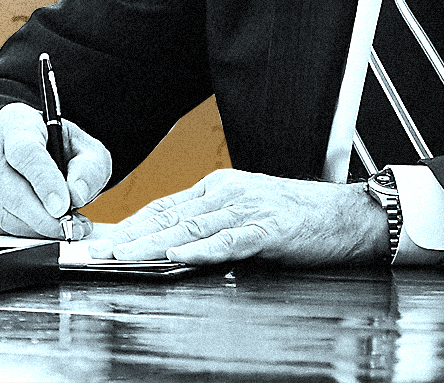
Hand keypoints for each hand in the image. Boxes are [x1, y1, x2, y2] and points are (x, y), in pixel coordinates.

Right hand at [0, 102, 111, 238]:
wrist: (35, 153)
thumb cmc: (59, 148)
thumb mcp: (87, 150)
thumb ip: (89, 169)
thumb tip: (76, 194)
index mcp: (16, 122)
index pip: (24, 152)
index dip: (43, 181)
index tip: (63, 206)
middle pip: (10, 188)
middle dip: (44, 216)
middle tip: (71, 227)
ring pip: (4, 212)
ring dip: (38, 229)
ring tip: (67, 227)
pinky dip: (26, 234)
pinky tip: (46, 227)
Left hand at [82, 169, 386, 265]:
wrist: (347, 214)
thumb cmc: (297, 218)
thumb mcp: (245, 214)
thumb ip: (211, 226)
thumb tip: (171, 245)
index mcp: (217, 188)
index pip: (163, 207)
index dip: (130, 224)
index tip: (101, 239)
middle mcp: (225, 193)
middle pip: (167, 216)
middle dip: (129, 235)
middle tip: (96, 250)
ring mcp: (245, 209)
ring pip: (189, 228)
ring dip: (151, 243)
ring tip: (122, 255)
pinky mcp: (266, 229)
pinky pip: (227, 240)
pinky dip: (200, 249)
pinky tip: (176, 256)